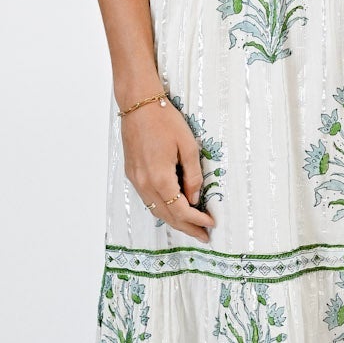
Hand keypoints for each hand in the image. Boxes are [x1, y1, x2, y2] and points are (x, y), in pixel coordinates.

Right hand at [121, 98, 214, 238]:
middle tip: (204, 236)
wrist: (138, 106)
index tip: (211, 224)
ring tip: (191, 228)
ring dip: (174, 221)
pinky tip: (173, 210)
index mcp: (160, 178)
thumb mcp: (188, 146)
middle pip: (167, 216)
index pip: (181, 210)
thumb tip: (194, 197)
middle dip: (187, 228)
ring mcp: (136, 180)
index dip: (197, 220)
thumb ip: (193, 175)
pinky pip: (148, 200)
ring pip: (156, 210)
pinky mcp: (132, 174)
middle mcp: (144, 184)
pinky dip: (162, 209)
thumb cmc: (165, 121)